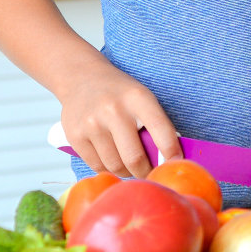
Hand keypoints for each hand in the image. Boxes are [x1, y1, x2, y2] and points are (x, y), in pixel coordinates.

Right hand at [58, 65, 182, 177]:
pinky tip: (112, 159)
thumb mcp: (142, 98)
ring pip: (115, 166)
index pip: (161, 131)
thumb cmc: (119, 93)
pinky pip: (97, 166)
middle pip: (135, 158)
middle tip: (150, 172)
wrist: (82, 79)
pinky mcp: (75, 137)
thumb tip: (170, 159)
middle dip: (146, 172)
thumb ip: (156, 125)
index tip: (176, 165)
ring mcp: (92, 124)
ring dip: (127, 172)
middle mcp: (113, 110)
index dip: (171, 153)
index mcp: (138, 98)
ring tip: (131, 165)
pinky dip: (109, 169)